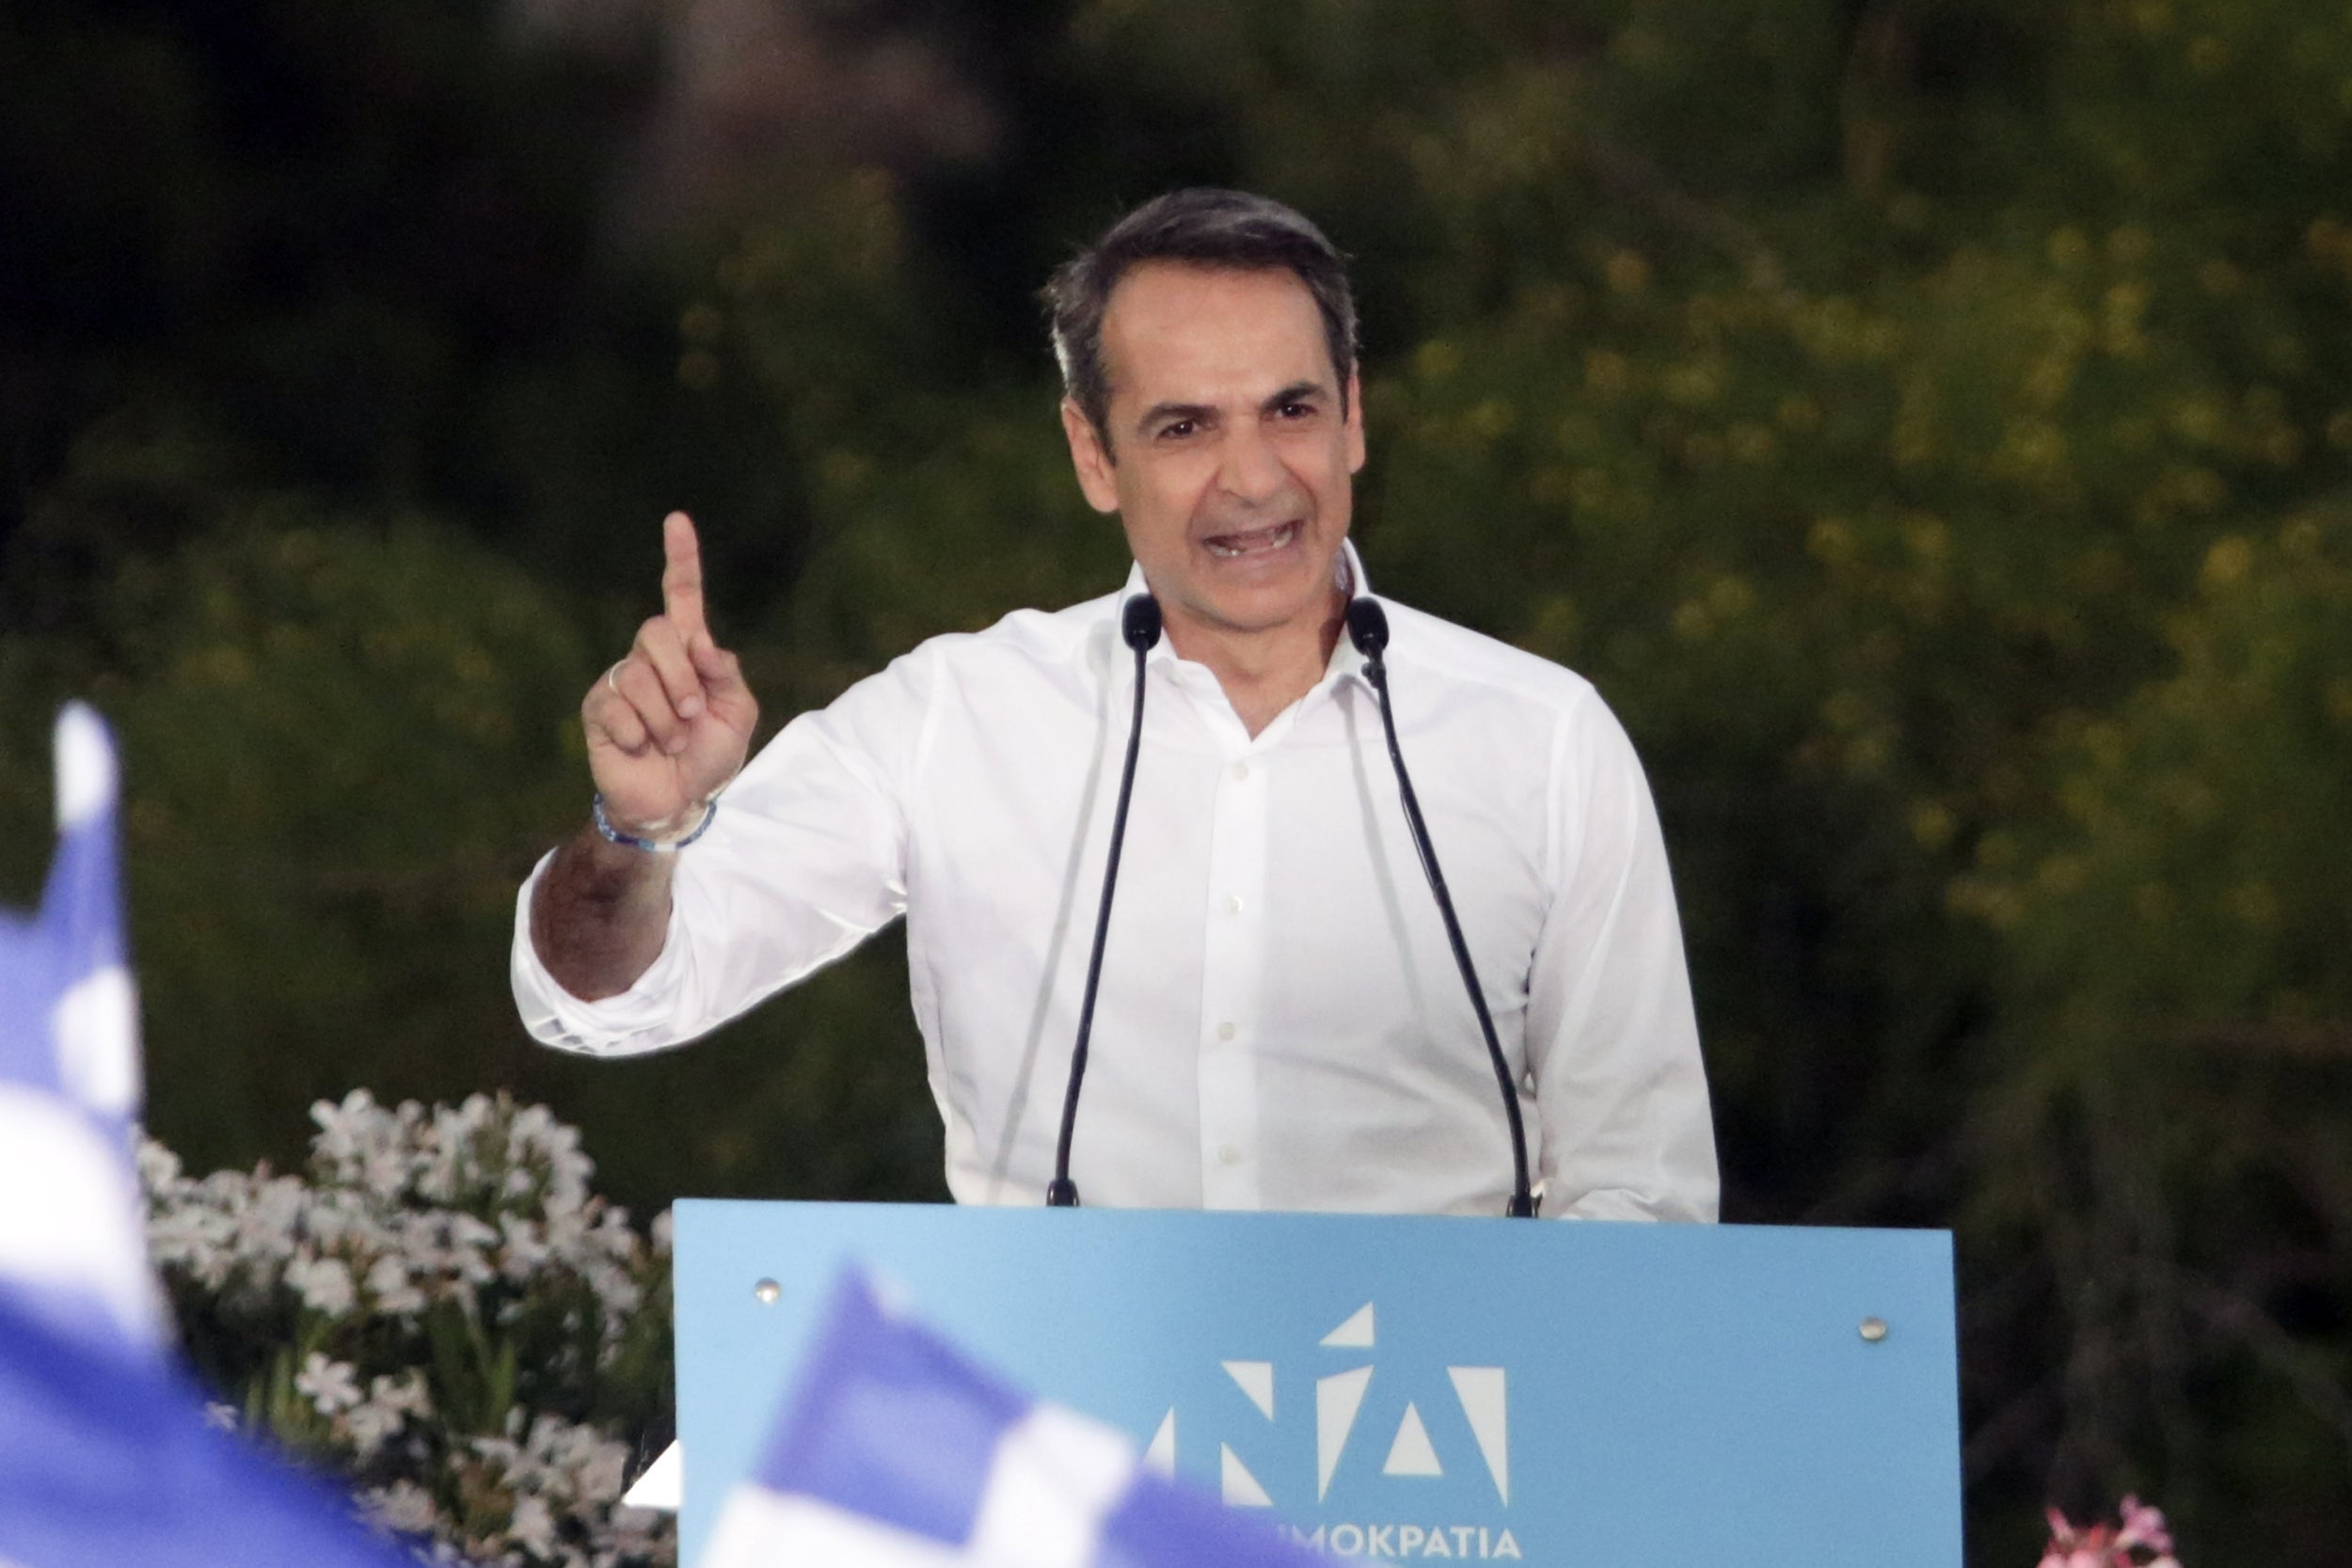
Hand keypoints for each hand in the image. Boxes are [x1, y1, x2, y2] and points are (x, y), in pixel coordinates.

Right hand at [582, 512, 757, 836]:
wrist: (677, 802)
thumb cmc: (709, 756)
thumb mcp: (736, 714)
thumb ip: (725, 674)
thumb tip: (702, 641)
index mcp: (687, 652)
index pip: (681, 596)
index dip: (681, 559)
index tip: (677, 520)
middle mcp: (650, 658)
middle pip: (656, 632)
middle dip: (680, 677)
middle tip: (692, 715)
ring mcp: (621, 681)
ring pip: (638, 675)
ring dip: (664, 718)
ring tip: (670, 742)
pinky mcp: (598, 708)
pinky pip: (616, 707)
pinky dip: (639, 735)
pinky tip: (640, 748)